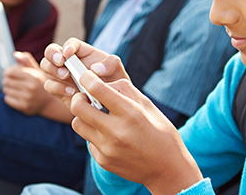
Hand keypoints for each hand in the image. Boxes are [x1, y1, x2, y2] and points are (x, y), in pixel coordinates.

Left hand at [2, 51, 52, 114]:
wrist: (49, 102)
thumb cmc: (41, 83)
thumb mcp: (38, 70)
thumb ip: (27, 61)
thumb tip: (15, 54)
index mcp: (34, 76)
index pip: (10, 72)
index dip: (8, 71)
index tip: (11, 73)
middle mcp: (30, 87)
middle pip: (6, 81)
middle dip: (8, 80)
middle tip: (14, 81)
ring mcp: (27, 98)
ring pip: (6, 90)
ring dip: (9, 89)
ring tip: (16, 88)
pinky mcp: (23, 107)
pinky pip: (7, 99)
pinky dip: (10, 97)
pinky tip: (17, 96)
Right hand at [40, 37, 128, 110]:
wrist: (111, 104)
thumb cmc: (115, 82)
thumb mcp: (117, 70)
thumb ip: (111, 64)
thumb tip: (95, 68)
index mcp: (83, 53)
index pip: (71, 43)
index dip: (68, 46)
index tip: (69, 53)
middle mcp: (69, 62)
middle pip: (51, 51)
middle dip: (53, 55)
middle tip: (61, 63)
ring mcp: (62, 76)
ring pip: (46, 66)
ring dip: (52, 70)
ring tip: (66, 76)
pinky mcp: (59, 90)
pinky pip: (49, 86)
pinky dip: (57, 88)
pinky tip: (71, 92)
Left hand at [69, 72, 202, 194]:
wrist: (167, 169)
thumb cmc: (161, 133)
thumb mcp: (148, 105)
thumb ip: (125, 90)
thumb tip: (102, 83)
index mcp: (130, 113)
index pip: (97, 89)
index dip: (87, 78)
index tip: (86, 77)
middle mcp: (116, 131)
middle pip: (78, 107)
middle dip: (79, 97)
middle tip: (86, 97)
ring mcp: (107, 148)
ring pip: (78, 124)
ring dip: (84, 116)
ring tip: (97, 116)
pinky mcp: (103, 160)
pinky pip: (88, 141)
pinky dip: (95, 135)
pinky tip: (109, 136)